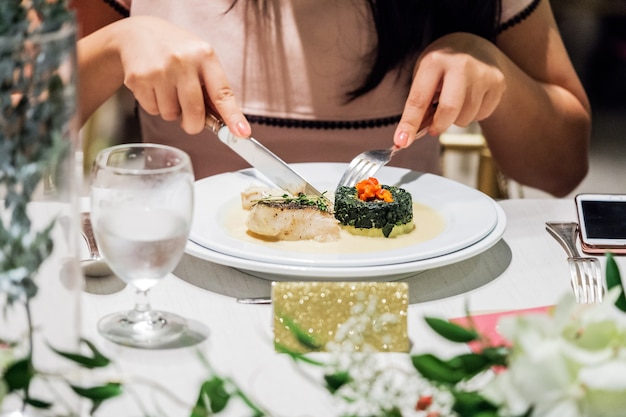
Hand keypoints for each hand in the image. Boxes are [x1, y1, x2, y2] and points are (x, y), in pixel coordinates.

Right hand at [115, 16, 249, 136]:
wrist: (137, 32)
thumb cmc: (176, 50)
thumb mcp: (200, 60)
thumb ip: (213, 89)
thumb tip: (228, 123)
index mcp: (204, 56)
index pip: (222, 93)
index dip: (233, 116)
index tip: (242, 133)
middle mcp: (182, 61)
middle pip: (194, 112)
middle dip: (193, 124)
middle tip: (191, 119)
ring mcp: (159, 70)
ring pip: (171, 115)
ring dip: (171, 111)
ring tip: (167, 89)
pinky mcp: (138, 79)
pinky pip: (152, 110)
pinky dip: (155, 105)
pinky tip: (153, 87)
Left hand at [394, 32, 505, 146]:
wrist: (473, 47)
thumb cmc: (442, 67)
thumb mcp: (424, 77)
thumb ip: (419, 105)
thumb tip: (408, 137)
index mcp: (435, 61)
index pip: (419, 99)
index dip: (409, 124)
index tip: (402, 142)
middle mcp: (461, 64)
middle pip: (449, 110)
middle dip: (438, 126)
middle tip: (433, 127)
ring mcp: (482, 73)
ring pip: (465, 118)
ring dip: (455, 119)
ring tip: (455, 102)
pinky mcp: (498, 83)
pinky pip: (481, 116)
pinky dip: (471, 114)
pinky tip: (470, 99)